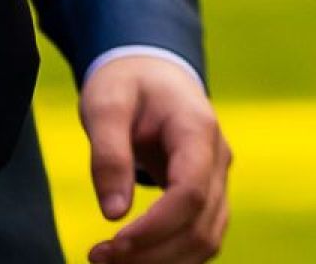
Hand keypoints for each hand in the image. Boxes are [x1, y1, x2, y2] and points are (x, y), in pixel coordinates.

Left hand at [78, 54, 230, 263]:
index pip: (191, 193)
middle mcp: (218, 157)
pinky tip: (136, 259)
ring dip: (163, 261)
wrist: (155, 71)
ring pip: (207, 238)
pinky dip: (173, 257)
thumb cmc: (128, 84)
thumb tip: (114, 213)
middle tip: (96, 257)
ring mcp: (219, 177)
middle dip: (151, 253)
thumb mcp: (106, 105)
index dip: (154, 228)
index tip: (110, 246)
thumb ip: (109, 155)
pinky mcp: (209, 192)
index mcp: (197, 130)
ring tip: (110, 262)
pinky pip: (202, 236)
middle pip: (201, 225)